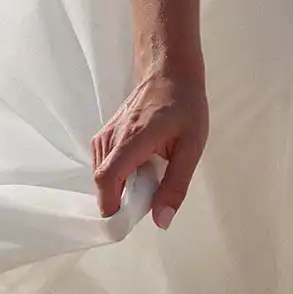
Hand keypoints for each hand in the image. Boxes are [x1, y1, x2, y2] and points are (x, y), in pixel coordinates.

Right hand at [90, 60, 208, 229]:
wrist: (169, 70)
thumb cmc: (185, 106)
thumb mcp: (192, 148)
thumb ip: (176, 185)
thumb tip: (161, 221)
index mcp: (134, 139)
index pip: (107, 178)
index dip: (111, 206)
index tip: (125, 223)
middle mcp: (113, 136)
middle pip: (102, 180)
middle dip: (118, 201)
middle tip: (145, 202)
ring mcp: (107, 132)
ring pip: (100, 172)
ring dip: (118, 187)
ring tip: (146, 184)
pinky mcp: (106, 132)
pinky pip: (103, 161)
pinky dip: (116, 174)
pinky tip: (137, 170)